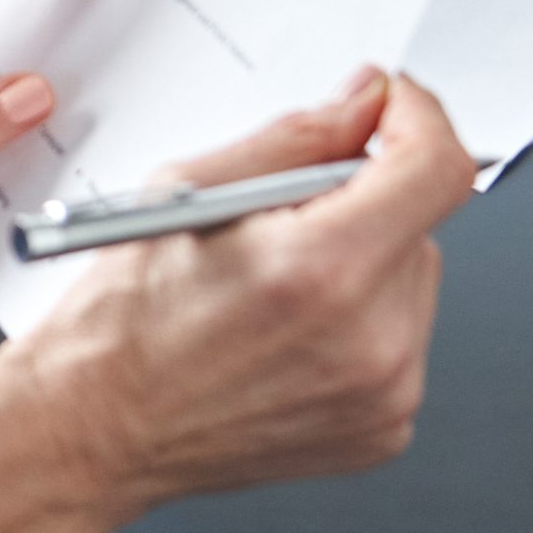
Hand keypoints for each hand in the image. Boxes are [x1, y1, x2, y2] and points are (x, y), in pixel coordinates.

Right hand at [7, 70, 477, 520]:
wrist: (97, 424)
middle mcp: (369, 338)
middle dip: (363, 202)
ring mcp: (385, 394)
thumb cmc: (123, 319)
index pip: (435, 169)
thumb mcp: (189, 189)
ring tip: (274, 287)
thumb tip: (362, 103)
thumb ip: (295, 139)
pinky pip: (402, 341)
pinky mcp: (384, 428)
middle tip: (280, 221)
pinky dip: (359, 321)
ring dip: (363, 262)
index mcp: (320, 269)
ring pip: (412, 282)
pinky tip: (288, 332)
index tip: (391, 108)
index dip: (418, 118)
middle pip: (421, 224)